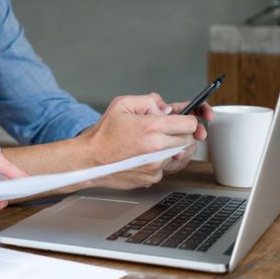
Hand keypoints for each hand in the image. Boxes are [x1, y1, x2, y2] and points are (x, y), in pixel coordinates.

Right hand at [79, 94, 200, 185]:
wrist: (89, 160)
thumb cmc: (103, 134)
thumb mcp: (122, 104)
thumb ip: (149, 100)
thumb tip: (167, 108)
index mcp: (151, 127)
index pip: (190, 124)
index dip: (188, 120)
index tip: (184, 120)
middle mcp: (156, 148)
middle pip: (188, 140)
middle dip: (180, 133)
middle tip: (166, 130)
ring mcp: (155, 165)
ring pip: (181, 155)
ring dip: (173, 148)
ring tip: (156, 143)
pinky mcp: (152, 177)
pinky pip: (168, 168)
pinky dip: (161, 162)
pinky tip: (146, 156)